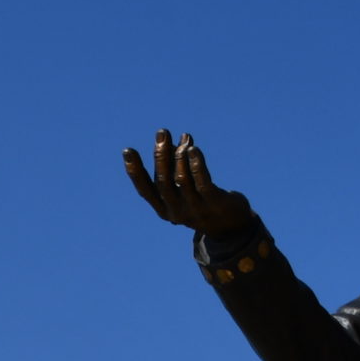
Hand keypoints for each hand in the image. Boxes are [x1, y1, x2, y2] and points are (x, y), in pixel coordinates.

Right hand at [123, 129, 254, 235]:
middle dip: (160, 156)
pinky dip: (196, 164)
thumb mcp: (185, 189)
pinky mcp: (214, 203)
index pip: (145, 190)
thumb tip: (172, 142)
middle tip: (162, 133)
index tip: (128, 150)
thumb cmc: (203, 202)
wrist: (231, 227)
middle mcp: (176, 212)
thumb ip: (176, 168)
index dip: (135, 171)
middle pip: (163, 182)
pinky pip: (202, 182)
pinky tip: (194, 149)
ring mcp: (195, 209)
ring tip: (184, 138)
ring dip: (180, 156)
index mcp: (164, 209)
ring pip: (182, 180)